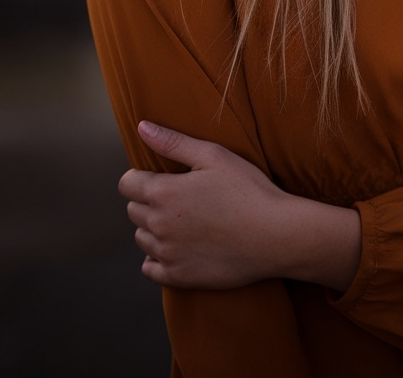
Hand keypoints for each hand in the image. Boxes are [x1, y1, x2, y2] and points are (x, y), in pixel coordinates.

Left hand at [118, 121, 292, 289]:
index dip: (140, 177)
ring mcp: (167, 254)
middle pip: (133, 211)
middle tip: (180, 196)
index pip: (127, 184)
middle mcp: (158, 226)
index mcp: (163, 193)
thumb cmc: (248, 190)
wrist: (275, 235)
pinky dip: (158, 257)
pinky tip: (179, 246)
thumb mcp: (213, 155)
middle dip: (148, 201)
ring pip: (141, 238)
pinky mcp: (178, 277)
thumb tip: (141, 127)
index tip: (162, 176)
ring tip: (183, 220)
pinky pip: (150, 268)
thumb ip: (173, 142)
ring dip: (153, 228)